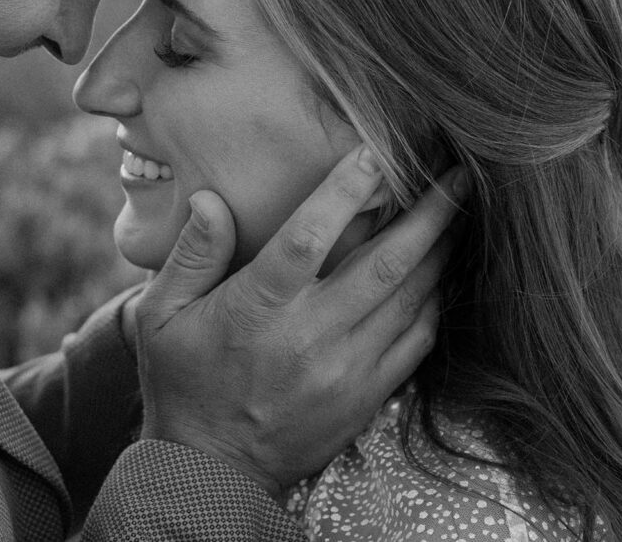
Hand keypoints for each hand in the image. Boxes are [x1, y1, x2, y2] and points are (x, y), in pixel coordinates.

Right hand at [134, 144, 466, 499]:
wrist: (211, 469)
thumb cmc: (182, 380)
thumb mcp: (160, 316)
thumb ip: (192, 255)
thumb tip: (212, 200)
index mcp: (257, 310)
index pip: (309, 236)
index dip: (346, 189)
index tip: (375, 151)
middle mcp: (310, 336)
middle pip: (385, 263)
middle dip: (428, 213)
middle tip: (457, 175)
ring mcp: (346, 370)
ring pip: (411, 299)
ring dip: (440, 251)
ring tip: (461, 214)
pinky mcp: (367, 396)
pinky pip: (417, 341)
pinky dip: (434, 302)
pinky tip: (440, 276)